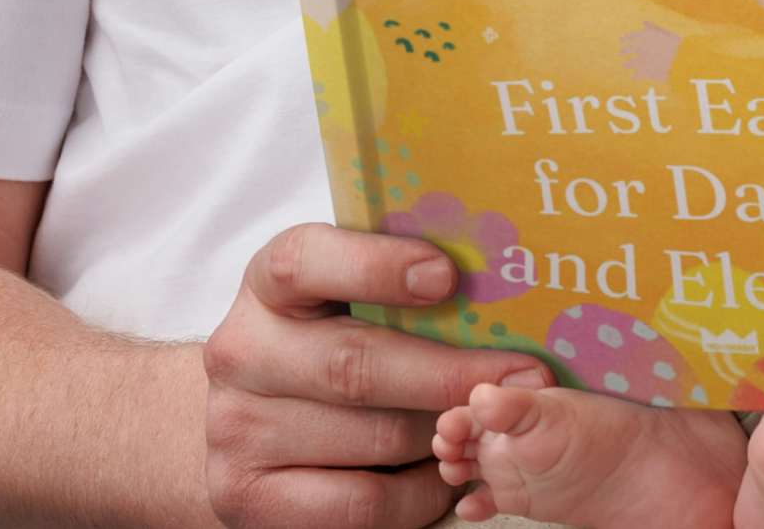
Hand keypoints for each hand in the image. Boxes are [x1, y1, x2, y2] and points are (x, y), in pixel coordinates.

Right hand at [203, 221, 551, 527]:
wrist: (250, 411)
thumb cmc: (324, 333)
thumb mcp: (341, 289)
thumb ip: (397, 277)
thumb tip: (499, 272)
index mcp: (267, 282)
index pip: (307, 261)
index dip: (377, 266)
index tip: (447, 276)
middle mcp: (241, 352)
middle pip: (355, 365)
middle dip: (450, 373)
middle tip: (525, 375)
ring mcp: (238, 430)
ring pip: (372, 438)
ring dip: (443, 434)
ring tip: (493, 424)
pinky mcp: (249, 498)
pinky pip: (360, 503)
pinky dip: (419, 492)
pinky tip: (448, 472)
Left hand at [619, 20, 680, 82]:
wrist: (681, 59)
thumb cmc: (675, 44)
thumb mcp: (664, 33)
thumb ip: (652, 27)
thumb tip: (644, 22)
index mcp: (646, 38)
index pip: (631, 37)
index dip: (626, 38)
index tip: (621, 39)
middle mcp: (641, 48)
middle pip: (628, 49)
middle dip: (624, 50)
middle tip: (621, 52)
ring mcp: (643, 61)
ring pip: (630, 63)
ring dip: (627, 64)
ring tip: (624, 65)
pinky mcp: (646, 72)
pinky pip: (637, 74)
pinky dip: (635, 75)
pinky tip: (633, 76)